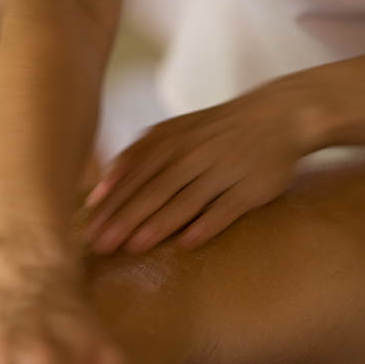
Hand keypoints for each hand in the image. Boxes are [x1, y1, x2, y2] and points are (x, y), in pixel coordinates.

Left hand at [83, 85, 308, 253]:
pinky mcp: (252, 187)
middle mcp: (194, 154)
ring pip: (186, 200)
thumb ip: (136, 158)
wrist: (277, 116)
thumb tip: (97, 193)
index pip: (132, 175)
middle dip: (124, 219)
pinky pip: (226, 208)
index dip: (109, 203)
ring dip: (158, 225)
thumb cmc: (209, 134)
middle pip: (153, 190)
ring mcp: (224, 169)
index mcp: (170, 141)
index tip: (87, 229)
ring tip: (134, 247)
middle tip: (100, 246)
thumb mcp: (171, 134)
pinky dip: (207, 224)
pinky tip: (187, 243)